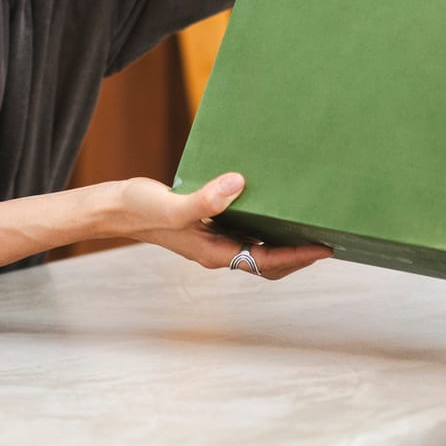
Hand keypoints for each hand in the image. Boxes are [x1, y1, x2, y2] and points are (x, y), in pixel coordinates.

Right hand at [112, 174, 331, 280]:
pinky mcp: (210, 226)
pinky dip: (268, 225)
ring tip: (312, 225)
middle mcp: (219, 250)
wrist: (115, 208)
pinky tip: (276, 206)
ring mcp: (214, 240)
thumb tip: (238, 184)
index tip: (325, 247)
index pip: (267, 261)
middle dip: (300, 255)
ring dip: (286, 241)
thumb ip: (204, 199)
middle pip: (269, 262)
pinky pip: (247, 231)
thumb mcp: (172, 204)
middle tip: (330, 239)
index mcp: (216, 253)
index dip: (298, 256)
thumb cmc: (140, 209)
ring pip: (260, 248)